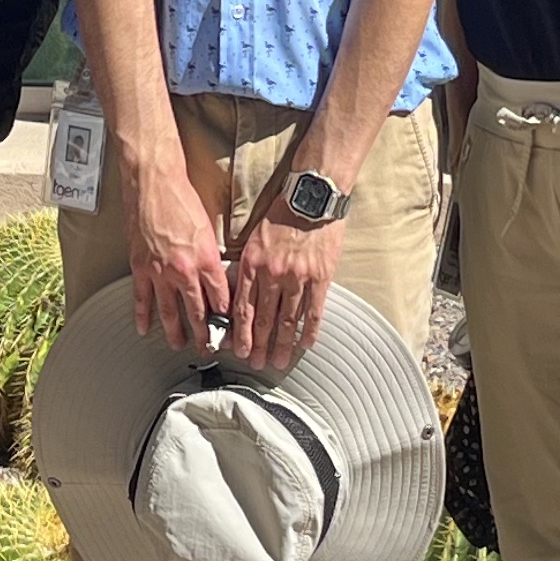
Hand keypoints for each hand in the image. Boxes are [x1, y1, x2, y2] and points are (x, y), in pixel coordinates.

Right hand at [121, 151, 232, 353]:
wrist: (153, 182)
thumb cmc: (182, 198)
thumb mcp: (208, 229)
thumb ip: (212, 257)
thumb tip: (217, 278)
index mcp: (206, 260)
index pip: (221, 299)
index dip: (227, 317)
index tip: (230, 329)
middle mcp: (185, 270)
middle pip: (197, 311)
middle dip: (204, 334)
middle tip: (208, 348)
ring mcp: (160, 271)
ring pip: (169, 311)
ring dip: (176, 332)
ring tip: (180, 346)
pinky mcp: (140, 266)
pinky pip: (141, 298)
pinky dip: (143, 316)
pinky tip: (145, 329)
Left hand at [229, 198, 347, 373]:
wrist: (312, 196)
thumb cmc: (282, 215)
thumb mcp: (254, 238)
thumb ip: (248, 266)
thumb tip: (239, 293)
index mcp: (252, 264)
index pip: (243, 308)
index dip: (241, 334)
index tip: (239, 350)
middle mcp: (272, 274)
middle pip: (264, 320)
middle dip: (260, 346)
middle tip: (258, 364)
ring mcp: (298, 277)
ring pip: (288, 320)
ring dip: (283, 345)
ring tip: (281, 361)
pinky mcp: (321, 276)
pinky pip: (314, 311)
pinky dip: (310, 330)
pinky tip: (306, 344)